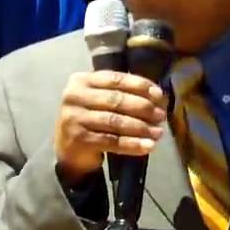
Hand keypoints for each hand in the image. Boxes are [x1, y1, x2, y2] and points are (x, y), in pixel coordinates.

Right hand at [54, 70, 168, 186]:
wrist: (68, 150)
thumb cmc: (90, 119)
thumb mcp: (100, 100)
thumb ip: (122, 93)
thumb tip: (158, 96)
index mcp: (82, 80)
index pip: (116, 79)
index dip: (140, 85)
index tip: (160, 95)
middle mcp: (74, 96)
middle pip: (116, 100)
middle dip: (143, 107)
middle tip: (161, 116)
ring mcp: (74, 118)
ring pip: (115, 121)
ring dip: (141, 127)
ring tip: (158, 132)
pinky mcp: (78, 140)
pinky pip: (111, 141)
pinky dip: (132, 144)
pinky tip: (148, 146)